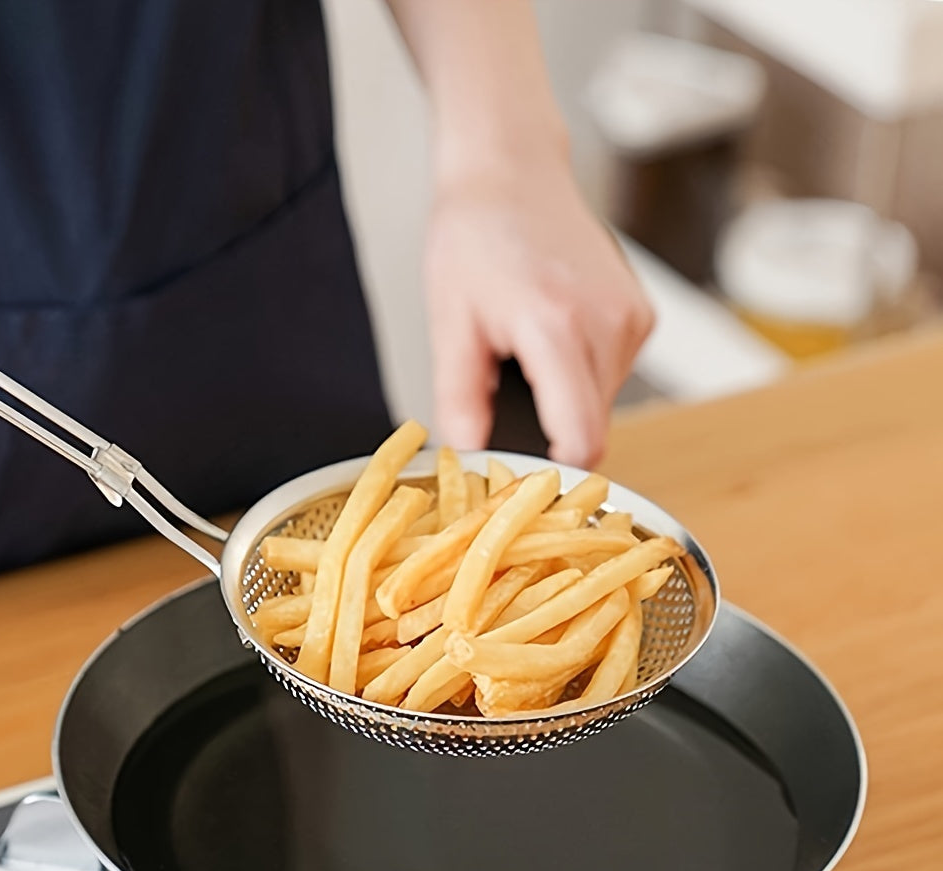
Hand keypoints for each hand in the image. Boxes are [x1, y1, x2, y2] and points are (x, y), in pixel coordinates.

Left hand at [425, 129, 652, 466]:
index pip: (581, 437)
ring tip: (526, 357)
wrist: (511, 169)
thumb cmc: (475, 236)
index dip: (555, 469)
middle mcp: (609, 322)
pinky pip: (612, 373)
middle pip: (592, 426)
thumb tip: (468, 454)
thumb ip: (459, 398)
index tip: (524, 478)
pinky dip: (580, 374)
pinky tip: (551, 339)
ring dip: (565, 400)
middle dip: (551, 433)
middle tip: (507, 410)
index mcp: (558, 326)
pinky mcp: (642, 314)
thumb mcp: (450, 323)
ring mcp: (632, 317)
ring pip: (603, 402)